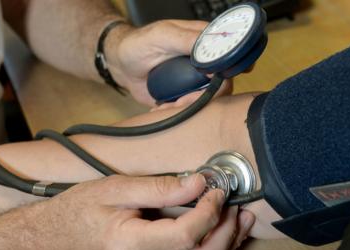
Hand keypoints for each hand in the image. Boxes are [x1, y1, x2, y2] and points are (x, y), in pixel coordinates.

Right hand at [16, 174, 253, 249]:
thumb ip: (158, 187)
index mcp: (130, 245)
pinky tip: (218, 235)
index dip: (209, 210)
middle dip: (227, 234)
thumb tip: (197, 182)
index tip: (216, 188)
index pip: (187, 235)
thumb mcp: (113, 189)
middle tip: (237, 208)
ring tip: (240, 221)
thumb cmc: (74, 214)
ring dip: (225, 247)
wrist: (47, 243)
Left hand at [105, 20, 231, 105]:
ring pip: (209, 100)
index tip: (213, 82)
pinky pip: (192, 109)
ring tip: (168, 105)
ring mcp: (196, 80)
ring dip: (189, 107)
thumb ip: (187, 40)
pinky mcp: (186, 95)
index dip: (227, 72)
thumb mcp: (162, 36)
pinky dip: (179, 112)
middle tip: (181, 99)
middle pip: (223, 84)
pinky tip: (163, 107)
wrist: (121, 65)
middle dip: (203, 96)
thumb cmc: (138, 44)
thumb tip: (211, 50)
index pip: (228, 57)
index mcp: (204, 42)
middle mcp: (204, 62)